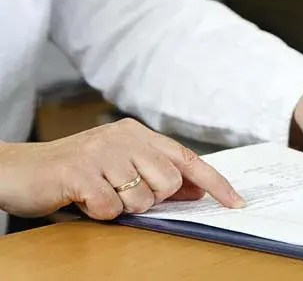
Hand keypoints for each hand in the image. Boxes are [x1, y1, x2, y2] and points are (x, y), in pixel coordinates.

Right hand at [0, 119, 243, 219]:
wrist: (20, 170)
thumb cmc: (76, 172)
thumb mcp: (121, 168)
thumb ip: (157, 175)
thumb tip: (198, 189)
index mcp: (137, 133)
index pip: (187, 159)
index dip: (215, 182)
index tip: (236, 202)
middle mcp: (124, 137)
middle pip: (169, 182)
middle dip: (150, 199)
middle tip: (120, 192)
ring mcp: (102, 152)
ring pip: (142, 198)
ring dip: (122, 207)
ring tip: (99, 193)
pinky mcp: (81, 171)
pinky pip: (110, 208)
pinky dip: (99, 213)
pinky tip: (83, 198)